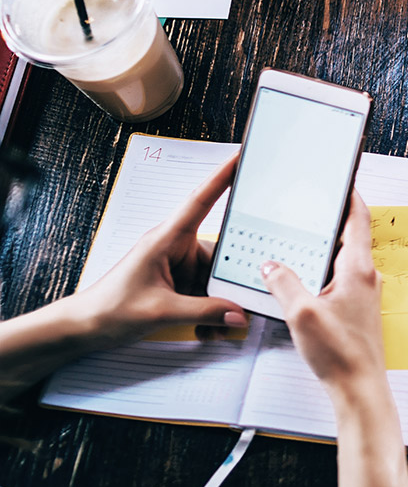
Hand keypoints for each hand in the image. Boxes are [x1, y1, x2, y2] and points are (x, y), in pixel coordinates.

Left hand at [68, 155, 246, 348]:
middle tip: (244, 302)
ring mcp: (178, 266)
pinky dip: (211, 312)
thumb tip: (238, 313)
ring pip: (216, 278)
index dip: (222, 177)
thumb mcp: (160, 311)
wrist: (84, 328)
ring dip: (221, 303)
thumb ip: (204, 311)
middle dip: (231, 281)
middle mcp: (175, 248)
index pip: (201, 201)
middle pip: (220, 252)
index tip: (241, 157)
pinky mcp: (179, 284)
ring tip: (220, 327)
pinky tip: (208, 329)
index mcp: (166, 239)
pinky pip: (207, 293)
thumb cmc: (108, 309)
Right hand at [261, 191, 384, 391]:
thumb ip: (283, 283)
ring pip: (341, 259)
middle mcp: (365, 277)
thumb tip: (270, 264)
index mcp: (358, 269)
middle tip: (308, 204)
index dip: (349, 195)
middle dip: (329, 219)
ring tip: (298, 237)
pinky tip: (300, 277)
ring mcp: (361, 293)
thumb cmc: (340, 354)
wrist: (358, 388)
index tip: (339, 178)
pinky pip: (336, 279)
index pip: (358, 218)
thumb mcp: (301, 313)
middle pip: (350, 236)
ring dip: (322, 247)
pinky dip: (320, 270)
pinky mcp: (354, 309)